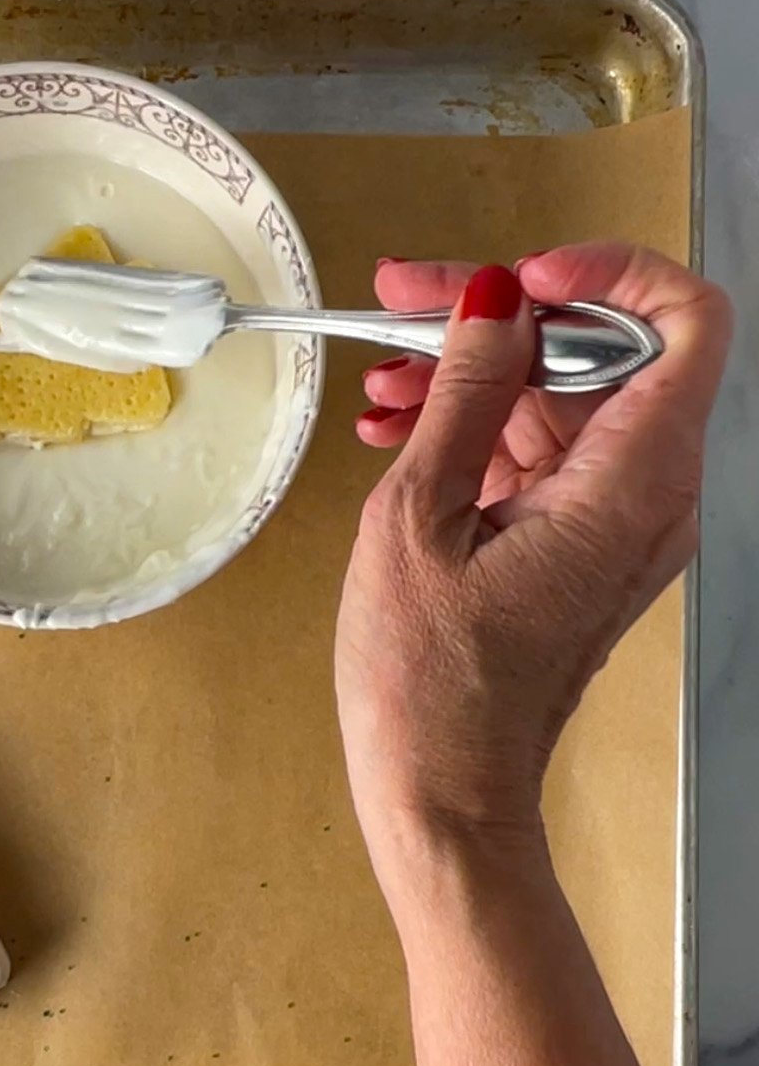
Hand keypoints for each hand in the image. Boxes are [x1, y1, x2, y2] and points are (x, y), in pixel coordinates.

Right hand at [335, 243, 730, 877]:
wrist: (441, 792)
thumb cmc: (429, 681)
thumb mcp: (421, 516)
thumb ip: (462, 391)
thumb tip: (489, 301)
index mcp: (632, 482)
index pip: (685, 320)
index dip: (607, 273)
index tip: (518, 280)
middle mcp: (647, 497)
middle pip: (604, 353)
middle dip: (502, 319)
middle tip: (401, 308)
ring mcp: (615, 525)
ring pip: (562, 402)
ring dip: (473, 377)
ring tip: (382, 386)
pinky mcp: (579, 548)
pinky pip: (543, 457)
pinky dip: (478, 433)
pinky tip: (401, 432)